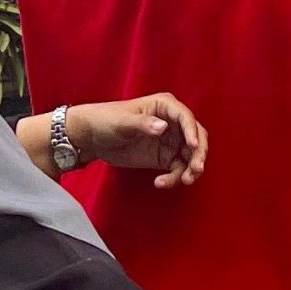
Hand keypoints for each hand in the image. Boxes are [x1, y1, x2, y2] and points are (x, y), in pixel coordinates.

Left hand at [69, 94, 207, 187]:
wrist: (92, 138)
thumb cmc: (105, 120)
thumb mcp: (122, 121)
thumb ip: (143, 124)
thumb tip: (163, 127)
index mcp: (164, 106)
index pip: (186, 117)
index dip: (192, 132)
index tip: (193, 147)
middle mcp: (172, 122)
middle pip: (196, 137)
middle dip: (199, 153)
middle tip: (196, 169)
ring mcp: (170, 141)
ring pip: (191, 155)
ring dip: (191, 168)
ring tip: (183, 181)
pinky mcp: (164, 157)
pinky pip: (178, 168)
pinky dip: (174, 177)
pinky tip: (160, 183)